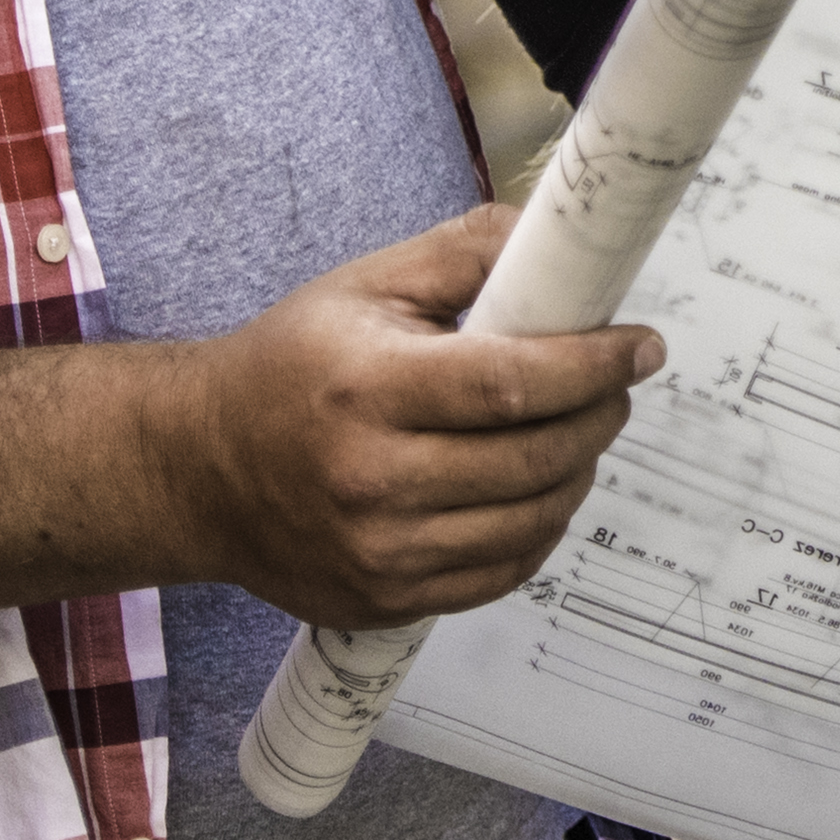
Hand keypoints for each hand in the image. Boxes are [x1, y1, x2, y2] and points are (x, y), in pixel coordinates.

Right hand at [175, 205, 660, 627]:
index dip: (594, 365)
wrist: (199, 469)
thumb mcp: (364, 287)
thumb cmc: (287, 368)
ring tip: (575, 432)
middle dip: (598, 416)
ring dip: (576, 474)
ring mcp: (380, 552)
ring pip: (530, 523)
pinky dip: (538, 530)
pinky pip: (502, 574)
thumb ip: (463, 254)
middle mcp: (373, 479)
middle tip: (614, 385)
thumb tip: (555, 238)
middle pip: (534, 458)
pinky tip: (536, 489)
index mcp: (369, 388)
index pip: (513, 383)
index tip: (639, 346)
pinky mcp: (387, 600)